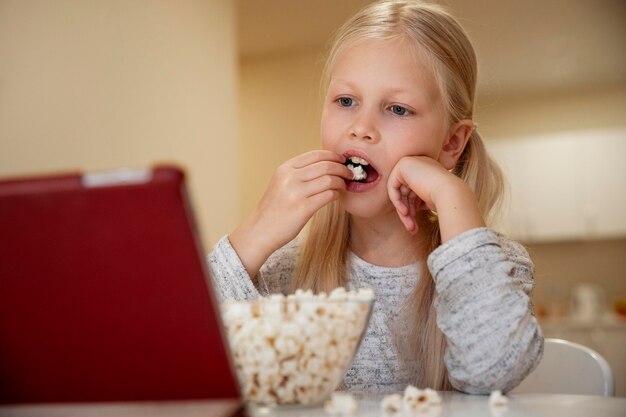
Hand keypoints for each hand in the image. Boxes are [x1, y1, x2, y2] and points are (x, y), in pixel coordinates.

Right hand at [230, 150, 351, 276]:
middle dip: (342, 168)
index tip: (342, 161)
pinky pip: (328, 196)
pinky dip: (336, 194)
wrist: (260, 230)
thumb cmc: (274, 208)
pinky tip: (336, 196)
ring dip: (341, 182)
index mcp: (285, 169)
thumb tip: (326, 165)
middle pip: (325, 165)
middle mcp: (290, 178)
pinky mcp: (303, 209)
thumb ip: (299, 173)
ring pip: (329, 180)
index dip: (333, 156)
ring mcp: (296, 193)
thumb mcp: (281, 183)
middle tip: (349, 173)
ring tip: (344, 185)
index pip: (315, 154)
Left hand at [387, 156, 484, 239]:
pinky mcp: (403, 165)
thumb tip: (405, 210)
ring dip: (404, 212)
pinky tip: (404, 213)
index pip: (414, 191)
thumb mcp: (428, 200)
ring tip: (411, 227)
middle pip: (405, 193)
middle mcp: (420, 164)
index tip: (416, 224)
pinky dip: (397, 201)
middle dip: (408, 212)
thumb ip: (417, 200)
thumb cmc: (445, 200)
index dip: (413, 208)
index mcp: (428, 170)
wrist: (451, 193)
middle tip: (412, 229)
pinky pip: (393, 187)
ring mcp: (411, 162)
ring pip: (400, 192)